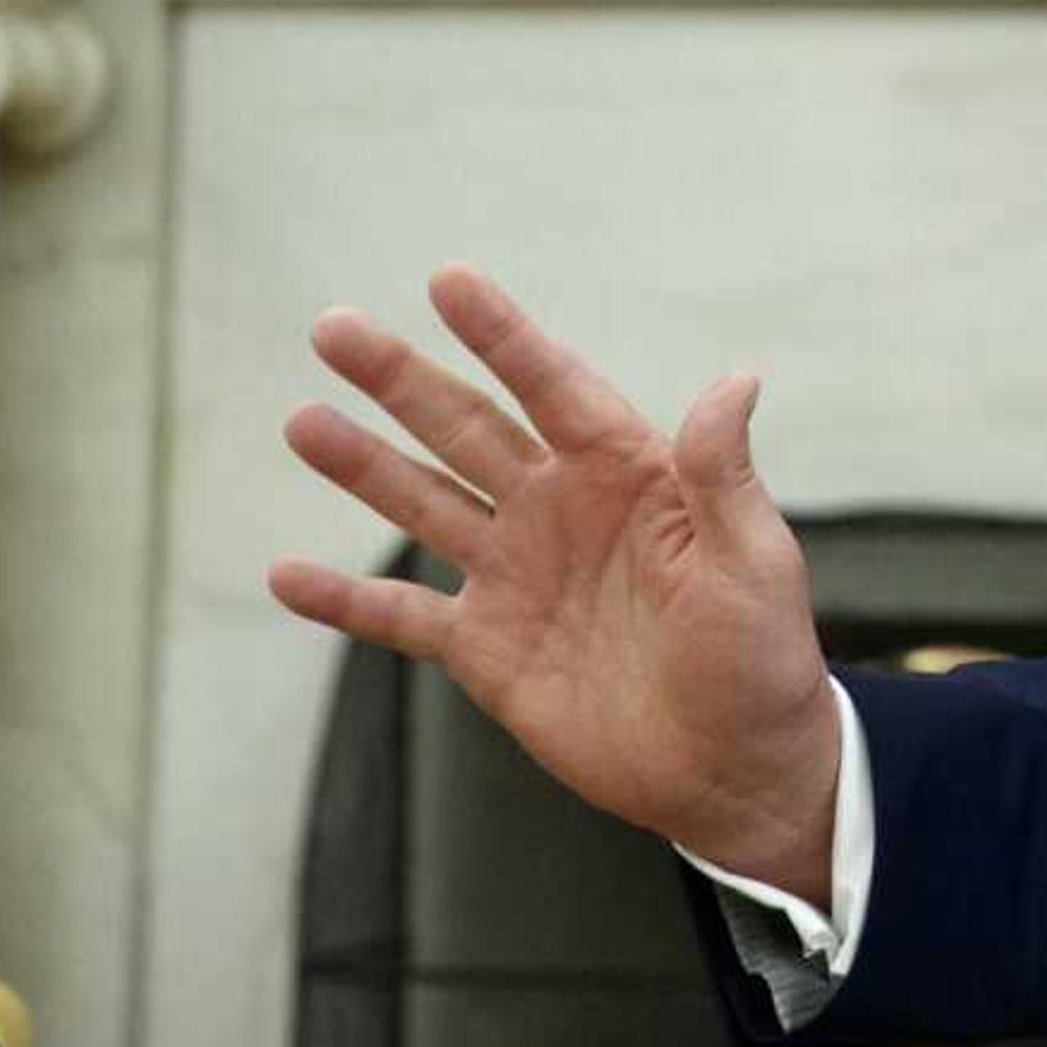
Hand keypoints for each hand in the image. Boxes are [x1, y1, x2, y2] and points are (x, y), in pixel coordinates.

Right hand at [268, 265, 842, 901]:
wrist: (735, 767)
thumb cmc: (762, 655)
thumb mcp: (753, 559)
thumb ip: (723, 475)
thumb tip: (737, 380)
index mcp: (628, 475)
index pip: (554, 388)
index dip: (503, 336)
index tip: (449, 279)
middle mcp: (562, 510)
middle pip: (466, 429)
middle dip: (401, 380)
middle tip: (333, 327)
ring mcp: (518, 576)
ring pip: (423, 504)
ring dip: (362, 466)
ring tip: (301, 421)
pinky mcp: (487, 649)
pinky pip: (402, 616)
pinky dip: (344, 600)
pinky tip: (284, 575)